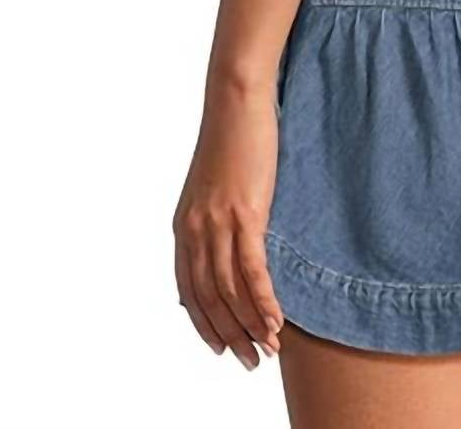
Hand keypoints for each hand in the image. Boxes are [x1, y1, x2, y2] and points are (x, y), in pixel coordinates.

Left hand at [172, 82, 283, 369]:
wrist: (236, 100)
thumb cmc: (232, 136)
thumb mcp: (213, 185)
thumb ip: (213, 218)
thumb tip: (226, 243)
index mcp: (184, 226)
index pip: (188, 290)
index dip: (204, 323)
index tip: (222, 346)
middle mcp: (195, 230)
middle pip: (209, 298)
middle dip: (230, 334)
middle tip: (250, 361)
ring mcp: (219, 223)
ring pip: (230, 291)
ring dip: (250, 325)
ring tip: (268, 348)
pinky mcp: (245, 213)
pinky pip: (252, 269)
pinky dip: (264, 299)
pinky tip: (276, 320)